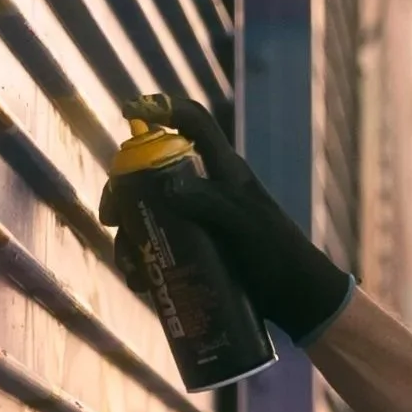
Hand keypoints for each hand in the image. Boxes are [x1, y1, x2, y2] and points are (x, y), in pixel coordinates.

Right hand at [95, 94, 355, 345]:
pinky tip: (142, 284)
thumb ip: (213, 204)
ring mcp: (201, 221)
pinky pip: (161, 248)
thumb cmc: (281, 257)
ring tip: (132, 272)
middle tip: (111, 220)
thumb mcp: (247, 228)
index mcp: (225, 172)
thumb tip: (167, 186)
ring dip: (132, 239)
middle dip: (125, 194)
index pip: (195, 125)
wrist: (299, 301)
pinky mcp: (198, 251)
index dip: (165, 110)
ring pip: (151, 216)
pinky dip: (145, 263)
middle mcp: (208, 191)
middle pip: (154, 175)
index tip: (129, 110)